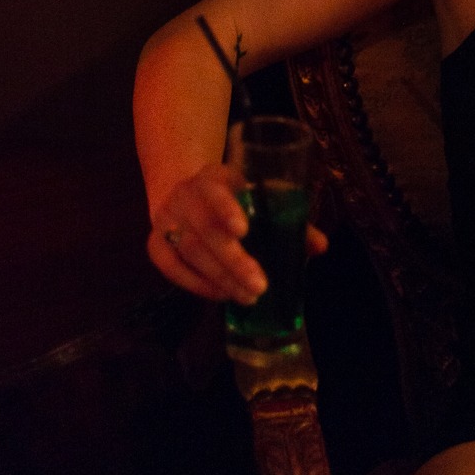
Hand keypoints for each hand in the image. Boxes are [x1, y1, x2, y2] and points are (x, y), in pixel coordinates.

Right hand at [149, 160, 327, 302]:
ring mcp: (165, 219)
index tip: (244, 231)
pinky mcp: (154, 242)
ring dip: (218, 278)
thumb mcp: (259, 196)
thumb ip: (289, 218)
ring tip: (248, 297)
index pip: (215, 191)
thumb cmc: (235, 197)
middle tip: (259, 286)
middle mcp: (183, 195)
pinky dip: (195, 284)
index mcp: (213, 177)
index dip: (226, 210)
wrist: (186, 193)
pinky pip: (169, 266)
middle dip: (232, 261)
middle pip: (203, 230)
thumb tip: (320, 246)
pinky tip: (220, 295)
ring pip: (187, 251)